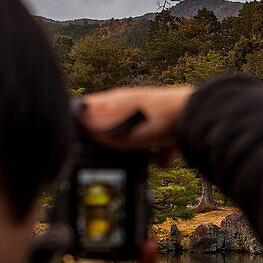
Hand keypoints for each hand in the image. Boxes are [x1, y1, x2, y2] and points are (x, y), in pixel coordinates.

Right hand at [79, 85, 194, 163]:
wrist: (193, 118)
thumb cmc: (151, 119)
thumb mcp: (110, 126)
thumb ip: (89, 126)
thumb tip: (69, 122)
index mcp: (112, 101)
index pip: (87, 109)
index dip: (79, 124)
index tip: (77, 141)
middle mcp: (131, 106)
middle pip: (112, 125)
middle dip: (111, 143)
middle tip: (109, 154)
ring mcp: (151, 117)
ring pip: (136, 137)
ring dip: (136, 151)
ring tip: (136, 158)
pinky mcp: (169, 128)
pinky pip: (160, 145)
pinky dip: (159, 154)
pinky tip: (160, 161)